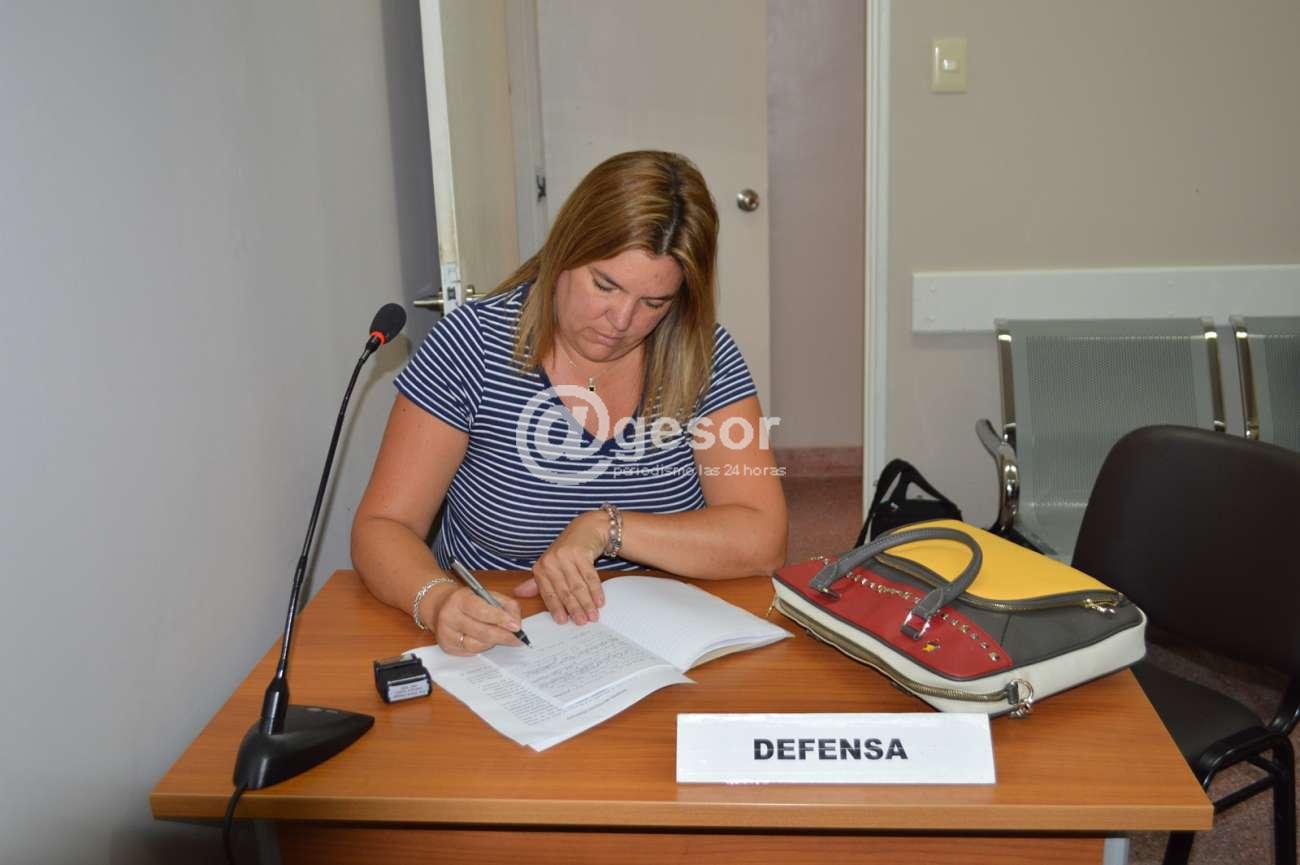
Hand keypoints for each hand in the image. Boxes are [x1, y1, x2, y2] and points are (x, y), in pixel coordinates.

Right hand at [434, 586, 523, 655]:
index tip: (516, 627)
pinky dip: (483, 647)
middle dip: (503, 636)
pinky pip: (471, 652)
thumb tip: (516, 624)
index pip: (482, 611)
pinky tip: (486, 641)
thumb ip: (505, 605)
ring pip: (477, 645)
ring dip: (494, 642)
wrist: (439, 605)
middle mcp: (449, 616)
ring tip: (501, 637)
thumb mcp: (486, 594)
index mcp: (459, 599)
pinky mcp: (447, 647)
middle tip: (517, 639)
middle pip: (481, 631)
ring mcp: (446, 634)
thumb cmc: (467, 600)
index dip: (501, 619)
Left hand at [515, 510, 607, 624]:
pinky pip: (590, 577)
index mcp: (540, 568)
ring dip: (586, 603)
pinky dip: (595, 591)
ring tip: (593, 616)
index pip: (548, 593)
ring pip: (577, 586)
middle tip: (582, 622)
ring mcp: (565, 556)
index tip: (563, 621)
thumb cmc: (567, 551)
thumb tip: (519, 593)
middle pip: (564, 591)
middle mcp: (551, 561)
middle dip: (574, 609)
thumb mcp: (550, 566)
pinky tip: (599, 601)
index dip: (556, 608)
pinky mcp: (581, 553)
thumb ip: (538, 582)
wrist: (585, 529)